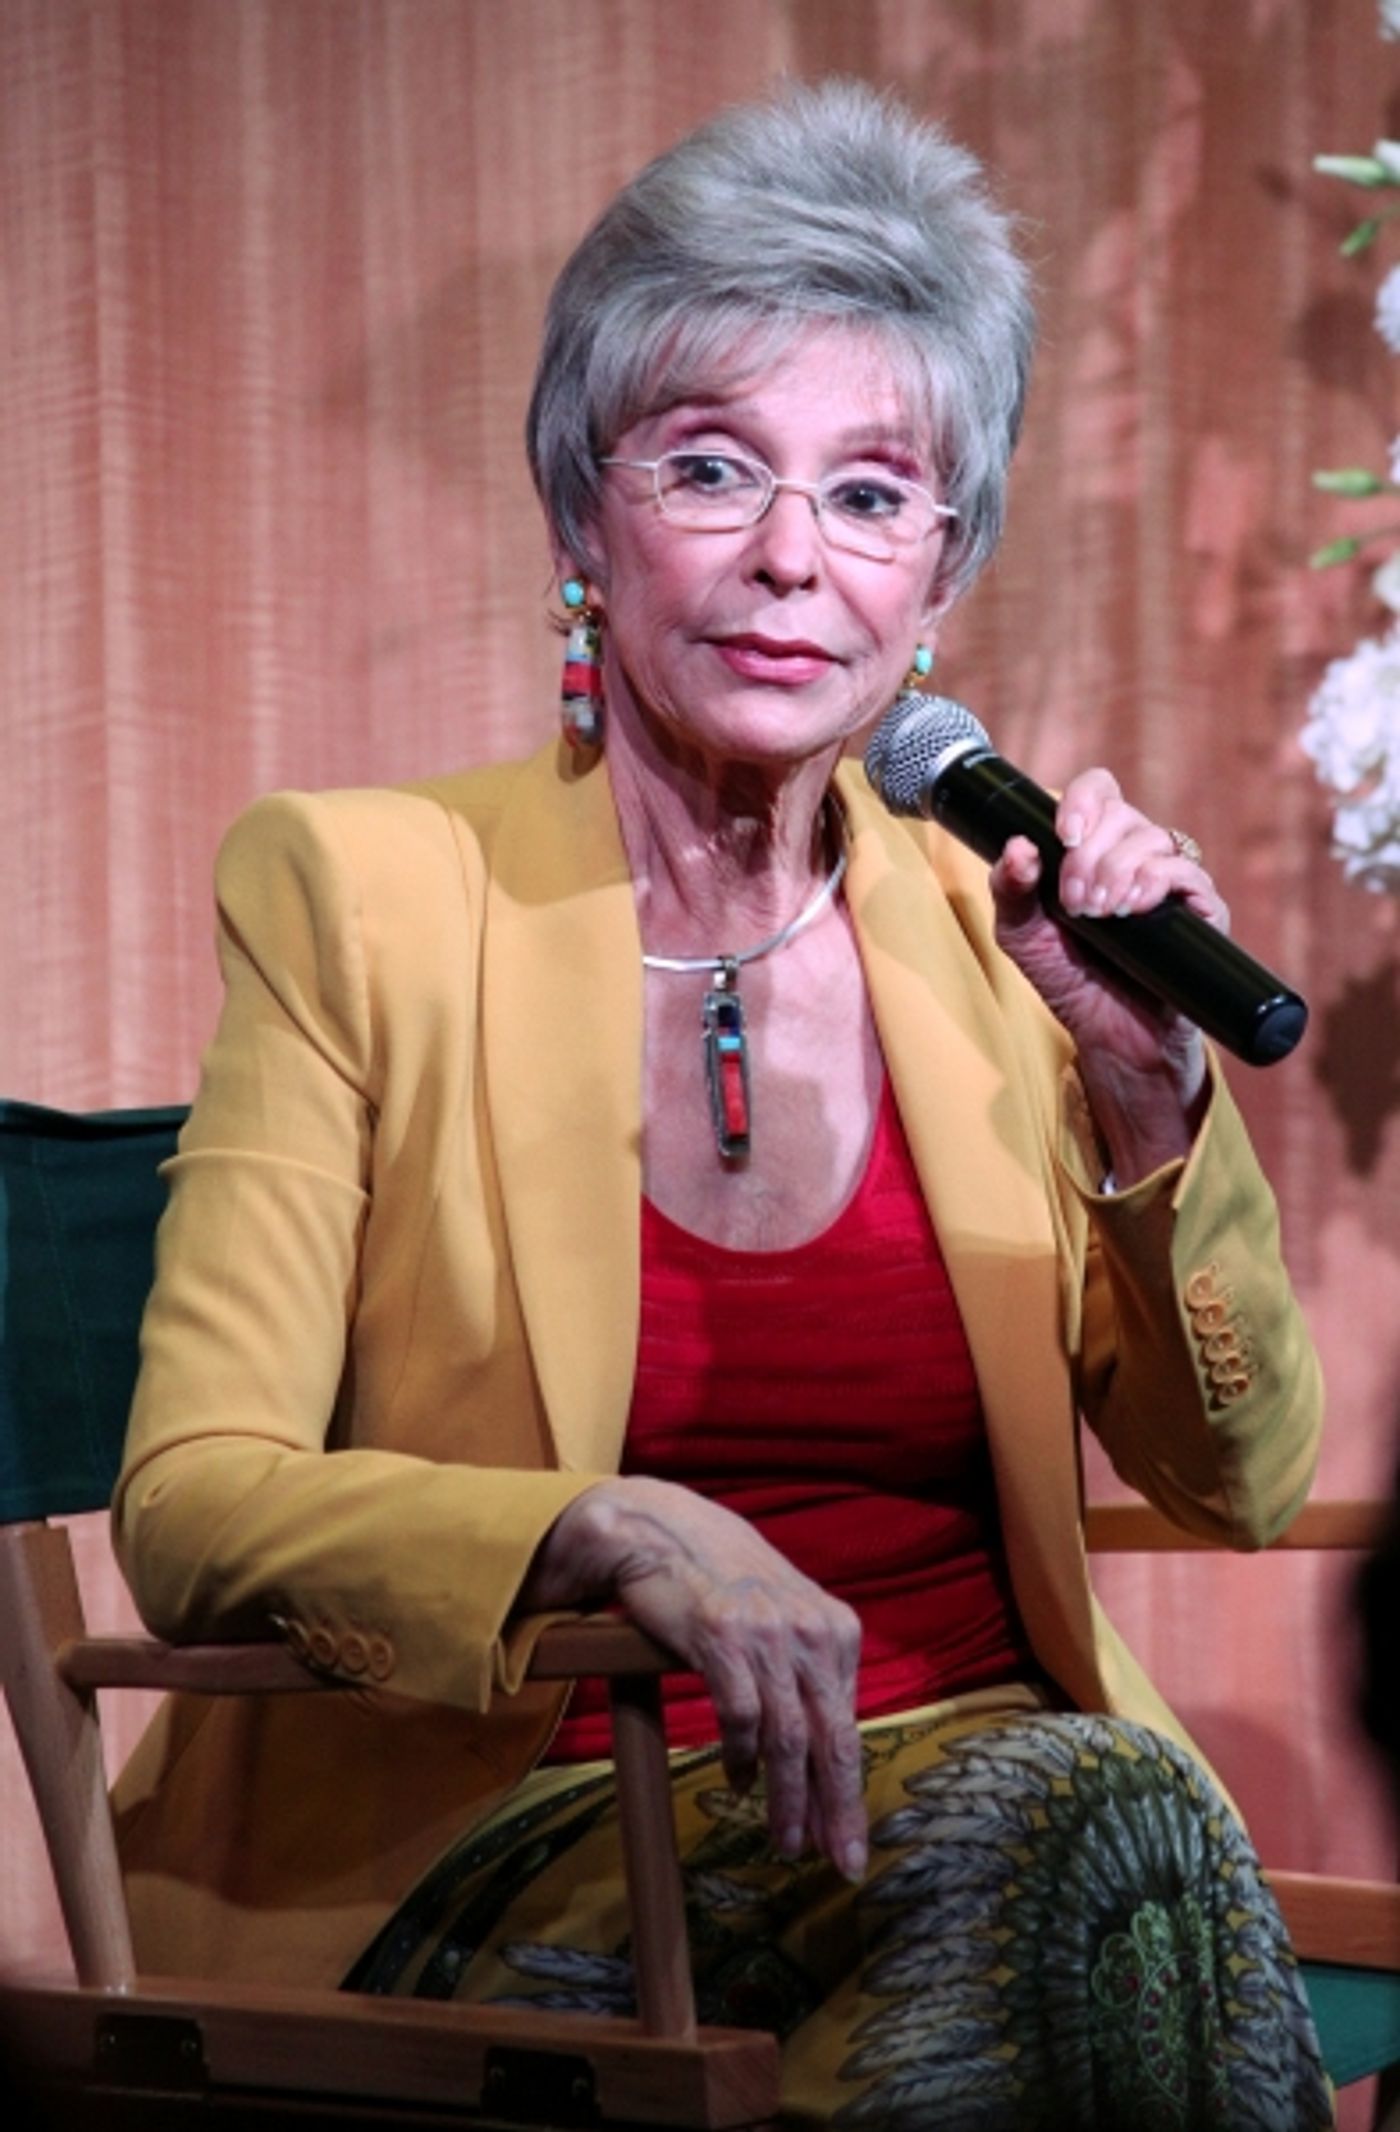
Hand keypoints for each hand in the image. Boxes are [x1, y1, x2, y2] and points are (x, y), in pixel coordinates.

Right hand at [517, 1478, 865, 1877]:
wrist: (662, 1530)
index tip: (851, 1841)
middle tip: (839, 1861)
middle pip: (831, 1740)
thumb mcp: (784, 1617)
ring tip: (786, 1840)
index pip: (849, 1727)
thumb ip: (807, 1670)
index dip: (850, 1791)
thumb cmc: (722, 1580)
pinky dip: (741, 1757)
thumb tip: (822, 1747)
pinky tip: (739, 1780)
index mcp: (835, 1630)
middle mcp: (809, 1631)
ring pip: (789, 1739)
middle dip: (836, 1810)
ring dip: (787, 1799)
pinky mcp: (722, 1638)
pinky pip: (740, 1716)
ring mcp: (767, 1634)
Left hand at [989, 769, 1224, 1176]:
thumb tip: (1018, 845)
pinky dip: (1158, 882)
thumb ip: (1010, 890)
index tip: (1064, 836)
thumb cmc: (1069, 981)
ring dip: (1118, 870)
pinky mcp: (1201, 913)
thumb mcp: (1022, 936)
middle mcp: (1136, 857)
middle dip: (1090, 855)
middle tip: (1075, 903)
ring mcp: (1171, 884)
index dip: (1084, 800)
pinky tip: (1134, 909)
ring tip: (1099, 914)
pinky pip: (1189, 875)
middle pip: (1124, 816)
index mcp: (1095, 850)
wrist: (1110, 1040)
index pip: (1100, 792)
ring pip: (1155, 840)